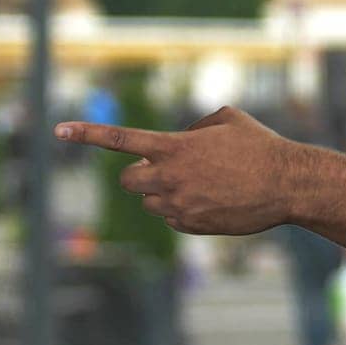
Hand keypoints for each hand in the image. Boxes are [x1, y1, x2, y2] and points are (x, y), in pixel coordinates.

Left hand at [54, 106, 299, 235]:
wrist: (287, 184)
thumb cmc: (261, 146)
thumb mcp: (227, 119)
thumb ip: (194, 126)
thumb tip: (182, 139)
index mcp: (174, 147)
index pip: (119, 140)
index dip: (86, 134)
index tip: (58, 130)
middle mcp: (169, 177)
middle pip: (128, 181)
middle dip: (138, 175)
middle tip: (161, 169)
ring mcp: (179, 205)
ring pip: (150, 202)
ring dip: (163, 192)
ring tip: (201, 183)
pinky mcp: (192, 225)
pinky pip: (171, 218)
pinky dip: (182, 209)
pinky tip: (212, 199)